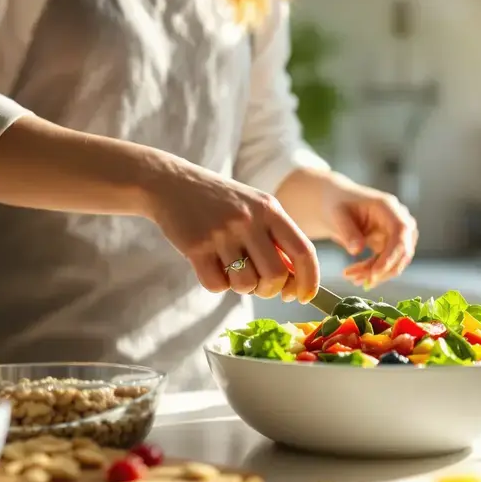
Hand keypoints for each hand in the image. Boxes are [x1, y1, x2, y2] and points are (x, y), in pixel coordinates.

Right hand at [147, 160, 319, 301]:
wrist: (171, 184)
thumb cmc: (221, 203)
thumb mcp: (255, 208)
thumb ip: (277, 238)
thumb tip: (295, 282)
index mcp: (270, 209)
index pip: (303, 251)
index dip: (309, 280)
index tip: (303, 297)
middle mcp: (249, 219)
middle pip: (276, 275)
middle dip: (270, 290)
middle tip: (259, 285)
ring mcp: (222, 233)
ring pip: (246, 284)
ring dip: (241, 287)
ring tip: (231, 268)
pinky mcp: (197, 247)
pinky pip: (217, 286)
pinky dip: (216, 284)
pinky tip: (210, 265)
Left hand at [277, 170, 417, 294]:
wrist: (335, 204)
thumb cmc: (336, 205)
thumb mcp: (337, 216)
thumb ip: (347, 231)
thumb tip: (356, 250)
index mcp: (388, 206)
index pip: (400, 232)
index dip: (391, 254)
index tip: (375, 272)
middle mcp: (399, 219)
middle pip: (402, 250)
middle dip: (382, 269)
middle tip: (357, 280)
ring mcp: (397, 233)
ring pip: (396, 261)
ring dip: (376, 274)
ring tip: (351, 277)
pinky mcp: (391, 244)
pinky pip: (387, 263)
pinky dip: (373, 272)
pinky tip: (356, 276)